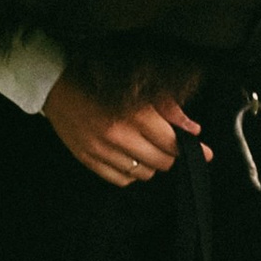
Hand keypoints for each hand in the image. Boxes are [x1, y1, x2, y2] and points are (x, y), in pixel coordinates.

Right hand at [43, 78, 200, 186]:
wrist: (57, 84)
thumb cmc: (100, 80)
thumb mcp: (139, 86)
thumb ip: (168, 108)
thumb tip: (192, 129)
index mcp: (134, 113)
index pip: (172, 143)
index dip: (191, 148)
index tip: (204, 152)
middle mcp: (119, 135)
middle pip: (161, 162)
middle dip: (171, 155)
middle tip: (169, 145)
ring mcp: (102, 150)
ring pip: (143, 174)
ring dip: (151, 164)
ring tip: (146, 149)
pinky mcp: (88, 160)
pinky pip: (120, 180)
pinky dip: (130, 173)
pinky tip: (129, 158)